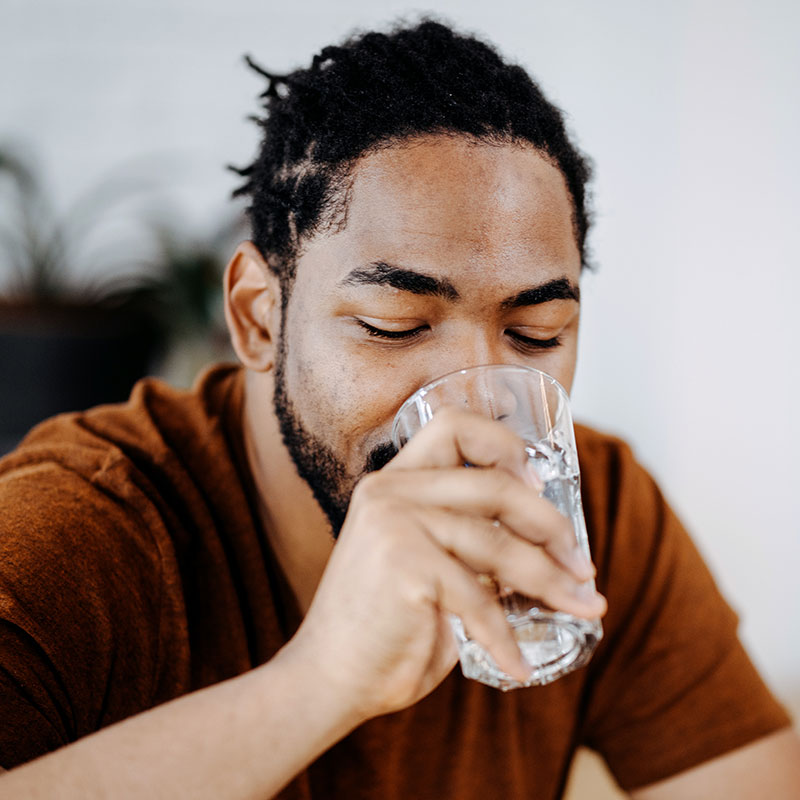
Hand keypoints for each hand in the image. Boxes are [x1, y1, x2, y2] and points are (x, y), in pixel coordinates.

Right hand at [287, 407, 606, 722]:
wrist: (328, 678)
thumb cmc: (386, 626)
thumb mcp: (429, 566)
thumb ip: (471, 543)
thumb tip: (550, 547)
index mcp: (394, 483)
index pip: (454, 426)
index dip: (504, 445)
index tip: (536, 484)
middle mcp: (390, 492)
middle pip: (495, 485)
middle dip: (551, 526)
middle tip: (582, 565)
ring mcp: (394, 524)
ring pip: (498, 544)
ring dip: (550, 581)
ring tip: (581, 607)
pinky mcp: (404, 565)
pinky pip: (479, 599)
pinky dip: (506, 637)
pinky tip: (518, 666)